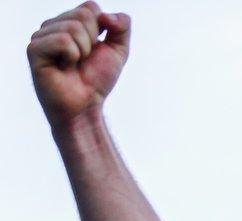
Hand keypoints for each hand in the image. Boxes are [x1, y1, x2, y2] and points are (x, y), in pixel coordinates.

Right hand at [27, 1, 130, 126]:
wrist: (85, 105)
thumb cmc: (97, 79)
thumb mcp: (118, 50)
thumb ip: (122, 26)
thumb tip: (106, 15)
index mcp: (69, 21)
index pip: (91, 7)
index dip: (102, 29)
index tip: (96, 48)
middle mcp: (52, 26)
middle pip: (83, 15)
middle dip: (93, 41)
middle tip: (83, 59)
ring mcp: (40, 36)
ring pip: (73, 27)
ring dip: (83, 51)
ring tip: (73, 64)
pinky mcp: (34, 49)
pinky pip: (62, 41)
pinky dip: (72, 56)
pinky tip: (64, 66)